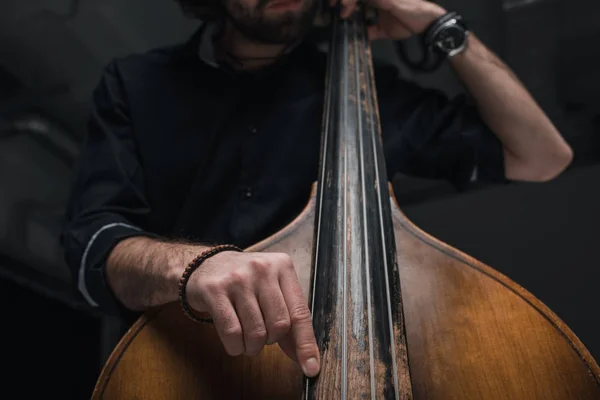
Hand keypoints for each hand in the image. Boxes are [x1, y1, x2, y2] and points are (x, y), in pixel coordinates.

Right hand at [186, 251, 320, 376]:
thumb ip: (289, 322)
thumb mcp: (272, 292)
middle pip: (279, 325)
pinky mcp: (215, 290)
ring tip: (247, 338)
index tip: (311, 368)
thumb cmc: (246, 282)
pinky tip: (235, 342)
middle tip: (261, 334)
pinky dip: (236, 347)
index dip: (306, 344)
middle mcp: (262, 268)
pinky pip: (232, 332)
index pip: (300, 312)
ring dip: (252, 346)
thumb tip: (305, 358)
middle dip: (271, 340)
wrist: (206, 265)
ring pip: (256, 332)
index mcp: (283, 266)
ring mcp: (238, 278)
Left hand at [330, 0, 446, 40]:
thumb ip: (371, 30)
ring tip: (339, 9)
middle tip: (331, 7)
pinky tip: (347, 10)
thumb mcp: (384, 30)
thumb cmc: (408, 22)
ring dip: (346, 0)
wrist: (425, 22)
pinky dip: (352, 2)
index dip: (344, 2)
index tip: (334, 10)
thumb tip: (360, 36)